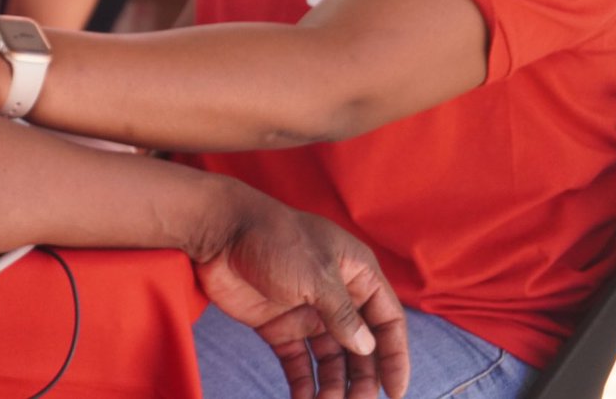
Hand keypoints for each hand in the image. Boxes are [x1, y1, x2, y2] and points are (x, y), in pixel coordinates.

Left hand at [193, 182, 409, 398]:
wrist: (220, 232)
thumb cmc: (275, 238)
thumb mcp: (317, 274)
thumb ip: (343, 314)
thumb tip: (366, 348)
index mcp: (356, 274)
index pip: (388, 321)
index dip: (394, 356)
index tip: (395, 392)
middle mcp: (336, 296)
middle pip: (361, 348)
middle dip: (363, 379)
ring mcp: (307, 313)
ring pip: (331, 360)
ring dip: (334, 388)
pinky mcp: (278, 326)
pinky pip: (298, 362)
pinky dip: (303, 385)